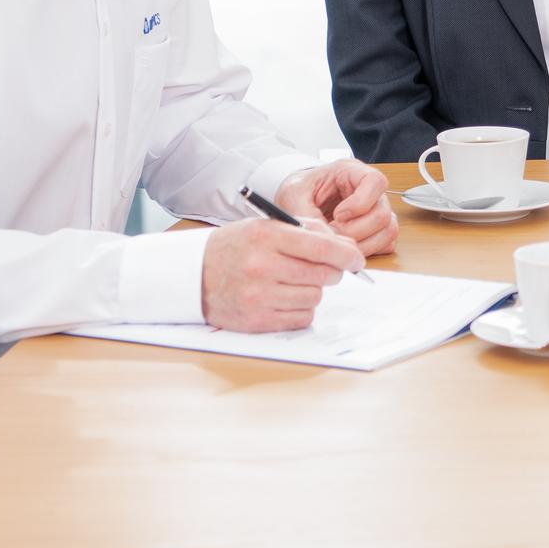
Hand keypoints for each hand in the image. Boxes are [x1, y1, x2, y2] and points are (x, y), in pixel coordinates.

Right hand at [200, 217, 364, 331]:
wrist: (192, 275)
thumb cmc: (236, 248)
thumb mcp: (267, 226)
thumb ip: (309, 231)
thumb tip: (348, 247)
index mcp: (265, 236)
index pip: (322, 247)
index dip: (347, 254)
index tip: (357, 259)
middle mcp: (261, 266)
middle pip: (324, 275)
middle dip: (331, 271)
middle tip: (322, 269)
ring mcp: (258, 296)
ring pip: (315, 297)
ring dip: (312, 291)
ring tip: (293, 282)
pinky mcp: (256, 321)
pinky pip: (301, 318)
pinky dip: (300, 310)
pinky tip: (283, 299)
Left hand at [278, 158, 396, 255]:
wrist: (297, 201)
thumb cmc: (298, 192)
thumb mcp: (293, 197)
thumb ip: (308, 216)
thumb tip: (327, 239)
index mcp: (352, 172)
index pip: (375, 182)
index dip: (360, 203)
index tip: (337, 215)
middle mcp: (371, 191)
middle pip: (383, 213)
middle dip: (355, 231)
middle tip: (332, 233)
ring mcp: (377, 211)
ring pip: (388, 231)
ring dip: (362, 245)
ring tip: (337, 243)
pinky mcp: (377, 230)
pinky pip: (386, 245)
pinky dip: (367, 251)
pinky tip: (345, 249)